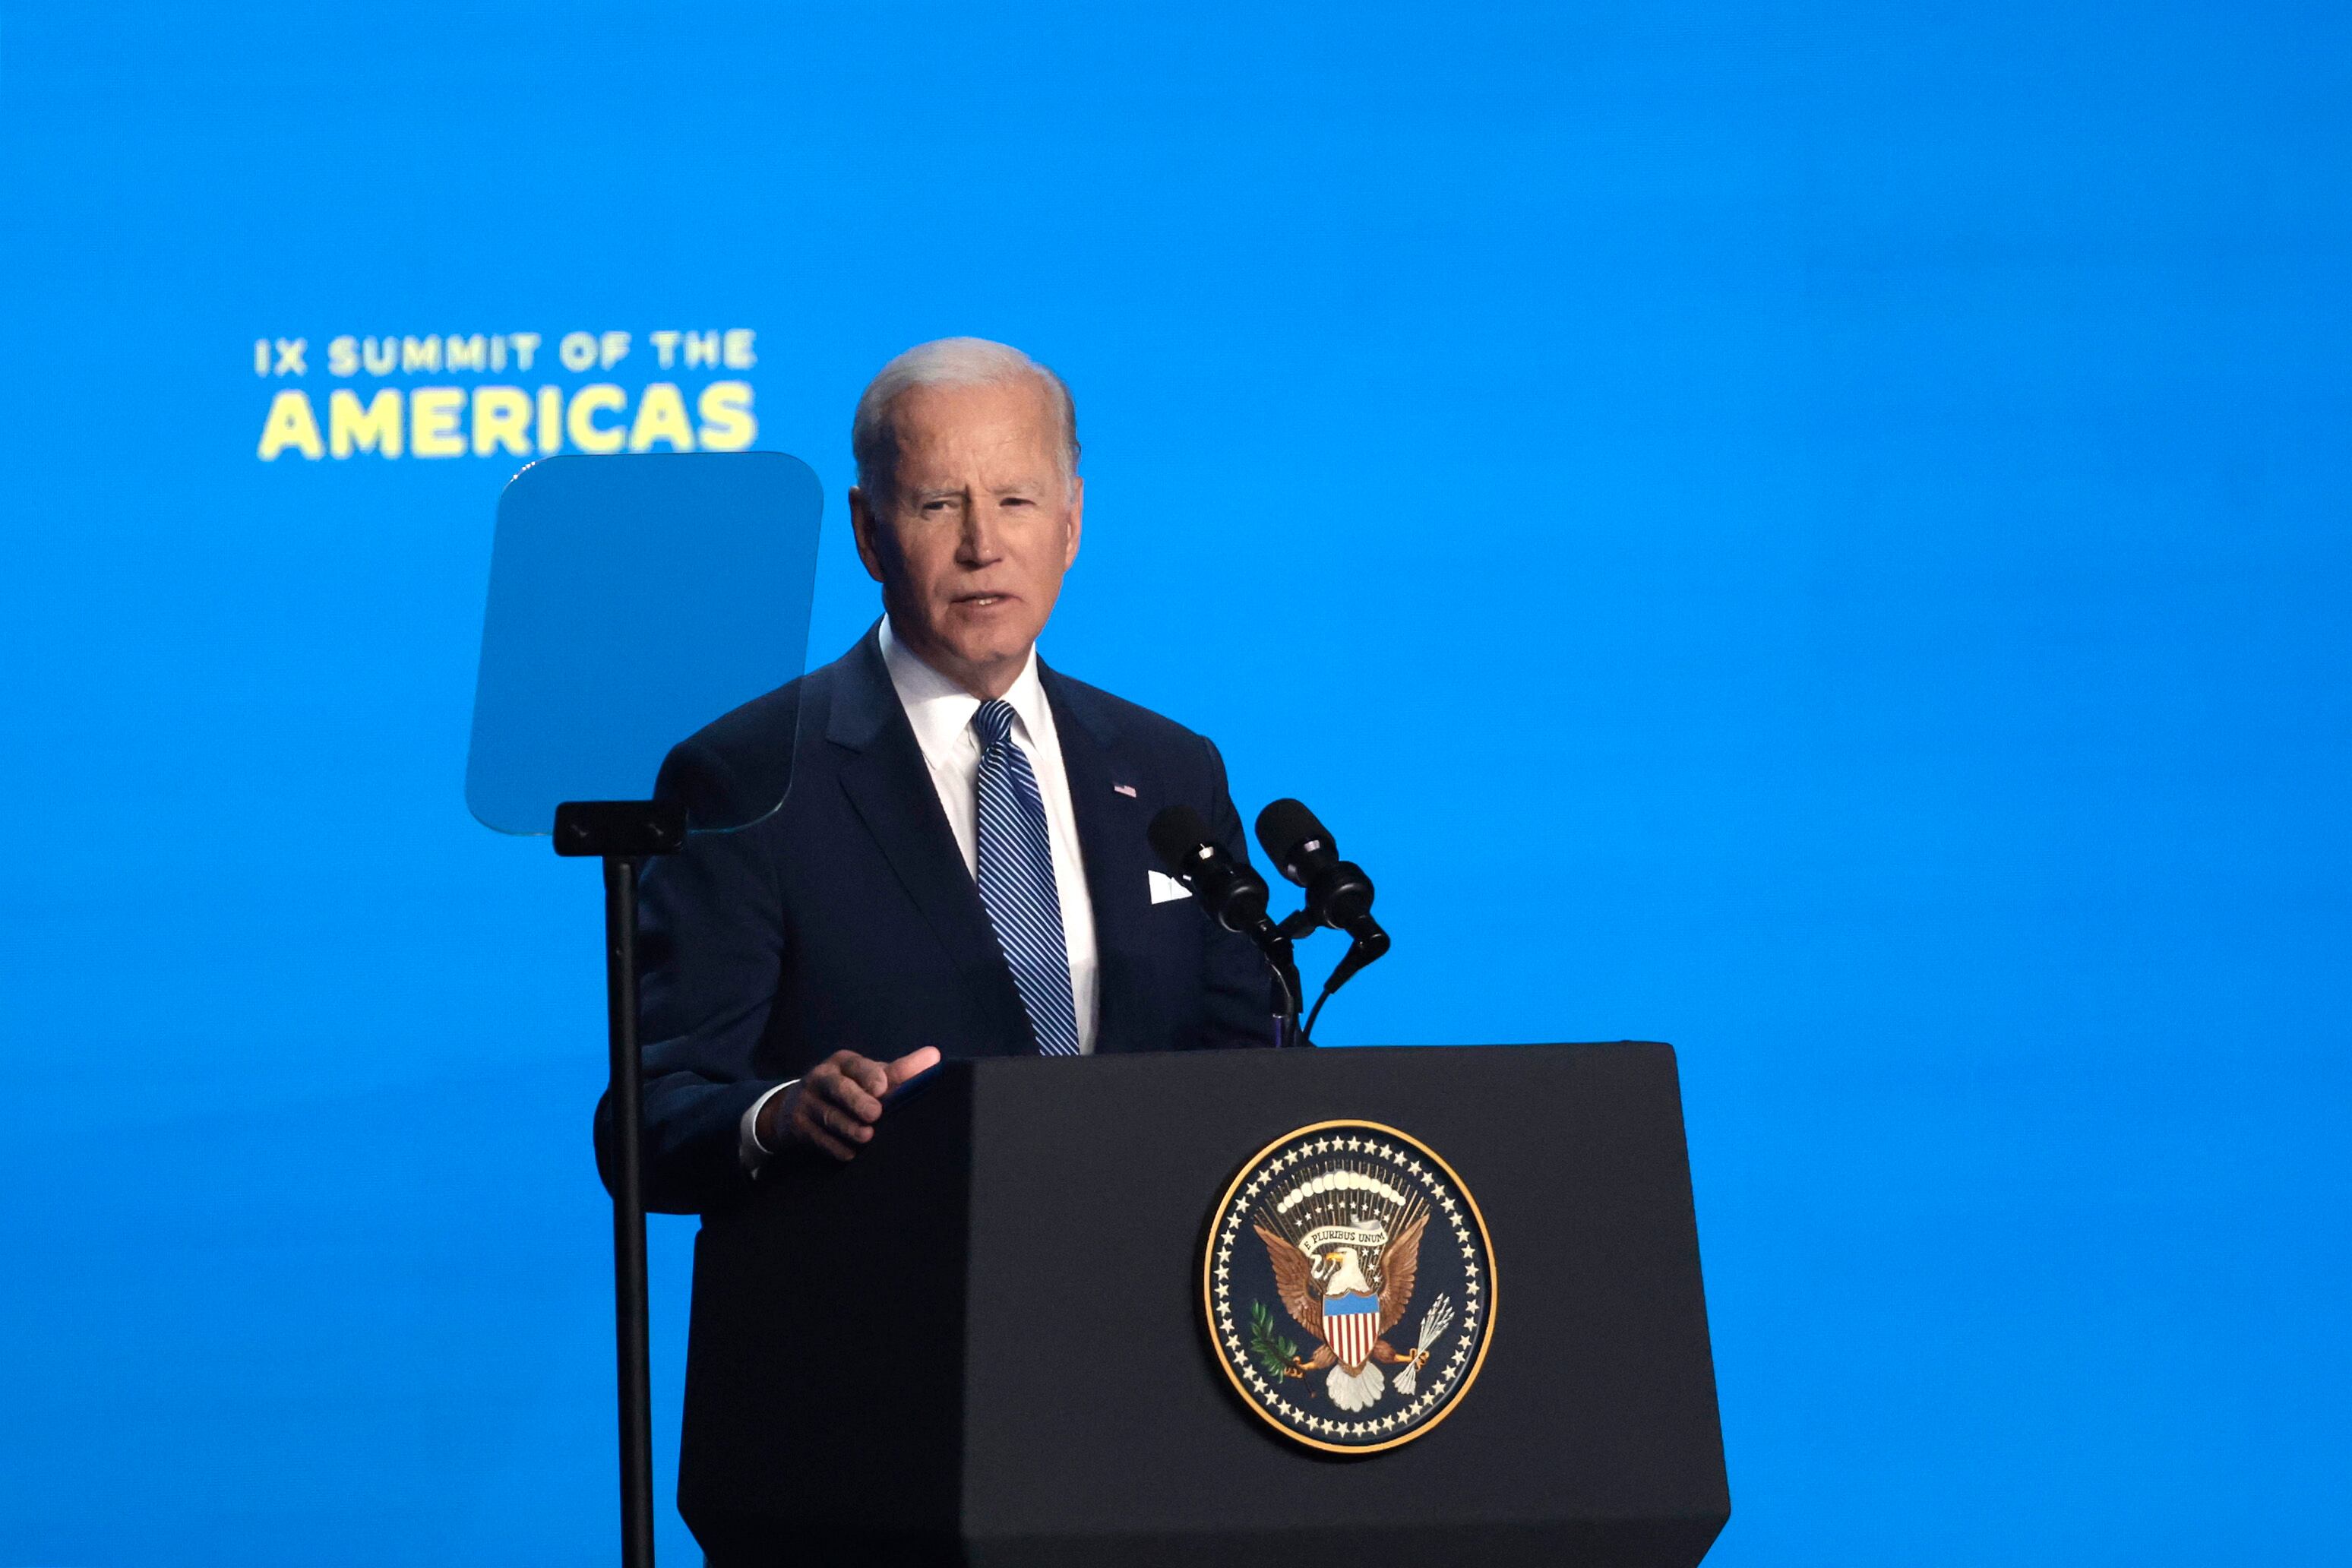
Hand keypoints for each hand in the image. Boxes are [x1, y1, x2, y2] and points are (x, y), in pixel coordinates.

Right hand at [759, 1047, 940, 1161]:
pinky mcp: (798, 1126)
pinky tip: (849, 1153)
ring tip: (866, 1137)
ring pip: (828, 1115)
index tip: (881, 1087)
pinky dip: (834, 1147)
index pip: (856, 1065)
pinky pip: (817, 1138)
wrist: (796, 1107)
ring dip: (848, 1128)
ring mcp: (807, 1102)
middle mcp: (822, 1078)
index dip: (868, 1074)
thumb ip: (898, 1072)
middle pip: (838, 1088)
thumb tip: (934, 1057)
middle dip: (856, 1100)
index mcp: (843, 1063)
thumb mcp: (868, 1077)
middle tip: (875, 1114)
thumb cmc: (848, 1089)